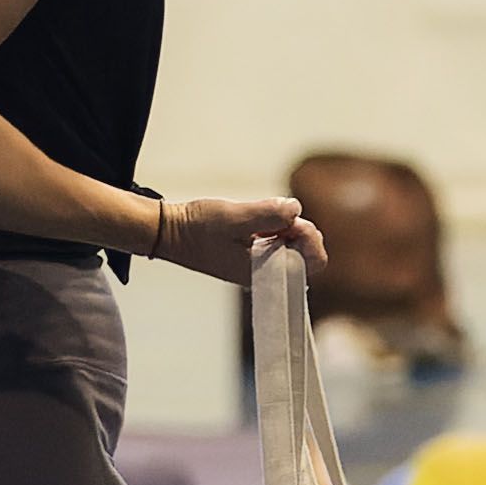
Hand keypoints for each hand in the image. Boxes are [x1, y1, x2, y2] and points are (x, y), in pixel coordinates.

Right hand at [146, 196, 326, 285]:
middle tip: (277, 214)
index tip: (291, 220)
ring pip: (294, 246)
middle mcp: (266, 275)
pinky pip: (279, 242)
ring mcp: (261, 266)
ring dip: (286, 227)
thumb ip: (269, 214)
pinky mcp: (254, 256)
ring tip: (262, 217)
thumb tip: (296, 209)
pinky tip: (256, 221)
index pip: (314, 262)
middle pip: (308, 254)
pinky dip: (275, 228)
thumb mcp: (235, 217)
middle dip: (300, 230)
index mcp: (265, 273)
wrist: (171, 232)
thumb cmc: (198, 228)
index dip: (310, 237)